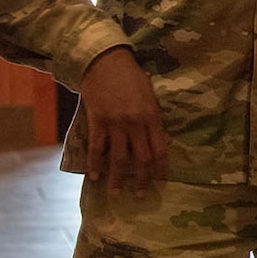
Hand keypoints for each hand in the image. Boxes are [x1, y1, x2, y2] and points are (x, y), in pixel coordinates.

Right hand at [77, 47, 169, 194]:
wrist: (105, 61)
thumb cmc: (131, 76)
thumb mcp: (150, 95)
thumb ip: (154, 118)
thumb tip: (161, 140)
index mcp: (152, 117)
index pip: (160, 150)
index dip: (161, 170)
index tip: (162, 184)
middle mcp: (136, 123)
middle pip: (141, 158)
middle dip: (142, 179)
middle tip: (141, 195)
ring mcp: (115, 123)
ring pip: (119, 158)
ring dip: (118, 178)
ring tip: (117, 194)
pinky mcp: (97, 121)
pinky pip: (97, 148)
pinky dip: (96, 164)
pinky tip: (94, 177)